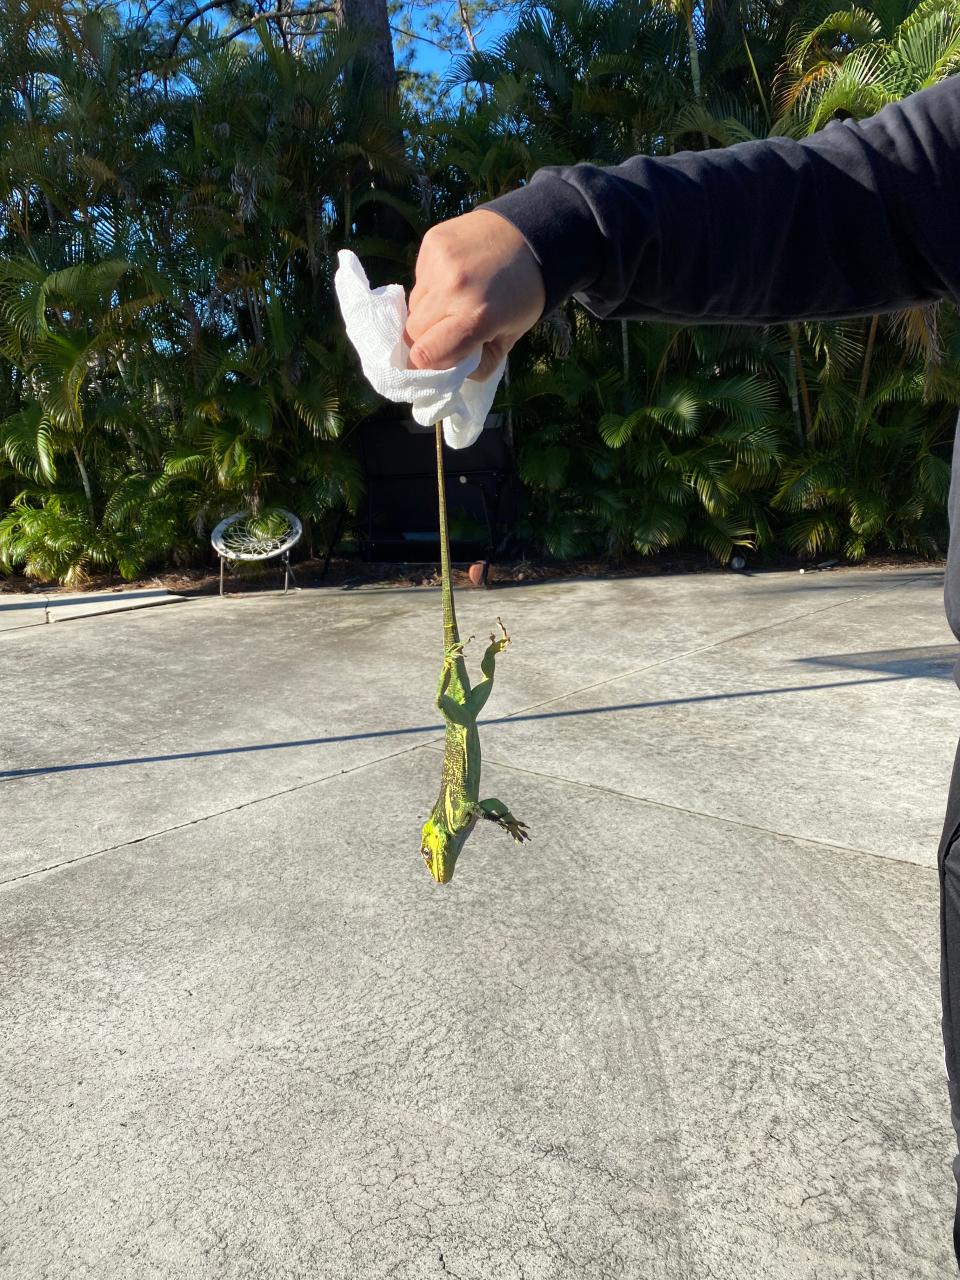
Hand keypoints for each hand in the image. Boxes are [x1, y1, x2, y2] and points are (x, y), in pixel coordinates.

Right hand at [405, 209, 545, 380]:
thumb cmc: (524, 295)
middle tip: (444, 334)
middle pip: (413, 331)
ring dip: (427, 312)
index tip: (433, 364)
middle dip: (426, 339)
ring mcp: (439, 262)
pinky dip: (431, 287)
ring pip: (413, 305)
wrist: (532, 236)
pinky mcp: (432, 242)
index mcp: (476, 317)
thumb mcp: (510, 338)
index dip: (425, 365)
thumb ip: (479, 365)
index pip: (424, 354)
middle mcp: (452, 288)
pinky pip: (418, 279)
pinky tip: (453, 279)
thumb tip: (446, 374)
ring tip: (452, 303)